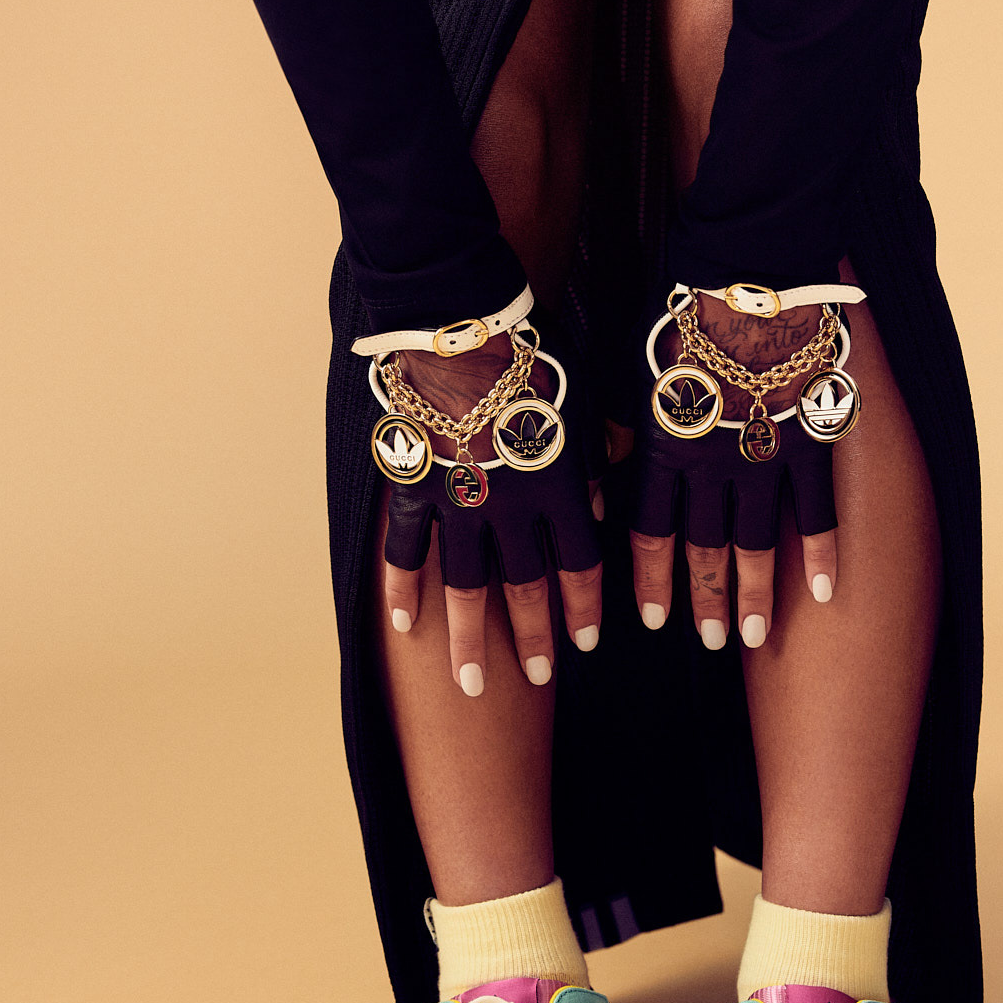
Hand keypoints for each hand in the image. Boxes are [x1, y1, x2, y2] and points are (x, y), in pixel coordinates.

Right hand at [378, 334, 603, 693]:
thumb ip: (591, 460)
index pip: (579, 565)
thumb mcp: (582, 401)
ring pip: (464, 586)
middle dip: (533, 638)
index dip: (583, 608)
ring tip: (469, 683)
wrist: (462, 319)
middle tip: (538, 678)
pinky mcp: (413, 484)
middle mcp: (509, 504)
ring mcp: (456, 500)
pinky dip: (403, 588)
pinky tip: (403, 626)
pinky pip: (406, 548)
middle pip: (525, 587)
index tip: (587, 644)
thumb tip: (599, 510)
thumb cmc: (533, 349)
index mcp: (558, 484)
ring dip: (469, 639)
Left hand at [629, 293, 842, 648]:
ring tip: (756, 635)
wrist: (745, 268)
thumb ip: (622, 423)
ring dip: (756, 593)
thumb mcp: (632, 367)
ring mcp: (763, 454)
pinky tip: (824, 593)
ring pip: (757, 543)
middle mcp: (710, 463)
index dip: (651, 579)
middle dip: (703, 601)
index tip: (650, 621)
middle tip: (711, 642)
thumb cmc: (681, 309)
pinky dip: (821, 555)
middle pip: (703, 550)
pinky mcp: (809, 438)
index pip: (650, 532)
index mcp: (661, 446)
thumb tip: (607, 463)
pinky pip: (817, 511)